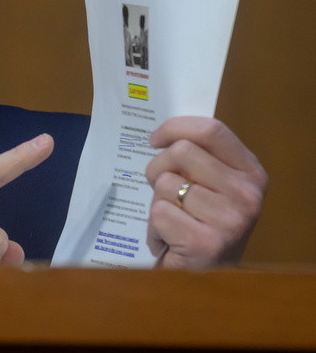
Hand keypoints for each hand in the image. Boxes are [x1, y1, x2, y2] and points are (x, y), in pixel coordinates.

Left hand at [145, 117, 266, 267]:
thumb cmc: (201, 224)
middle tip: (162, 191)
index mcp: (251, 172)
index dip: (175, 127)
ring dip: (157, 202)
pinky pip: (159, 212)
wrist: (203, 279)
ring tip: (172, 221)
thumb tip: (162, 136)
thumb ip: (198, 158)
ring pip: (165, 183)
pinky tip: (170, 240)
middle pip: (181, 152)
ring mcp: (231, 219)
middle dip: (158, 168)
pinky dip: (154, 226)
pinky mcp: (207, 243)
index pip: (211, 129)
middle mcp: (248, 194)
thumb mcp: (212, 185)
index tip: (155, 140)